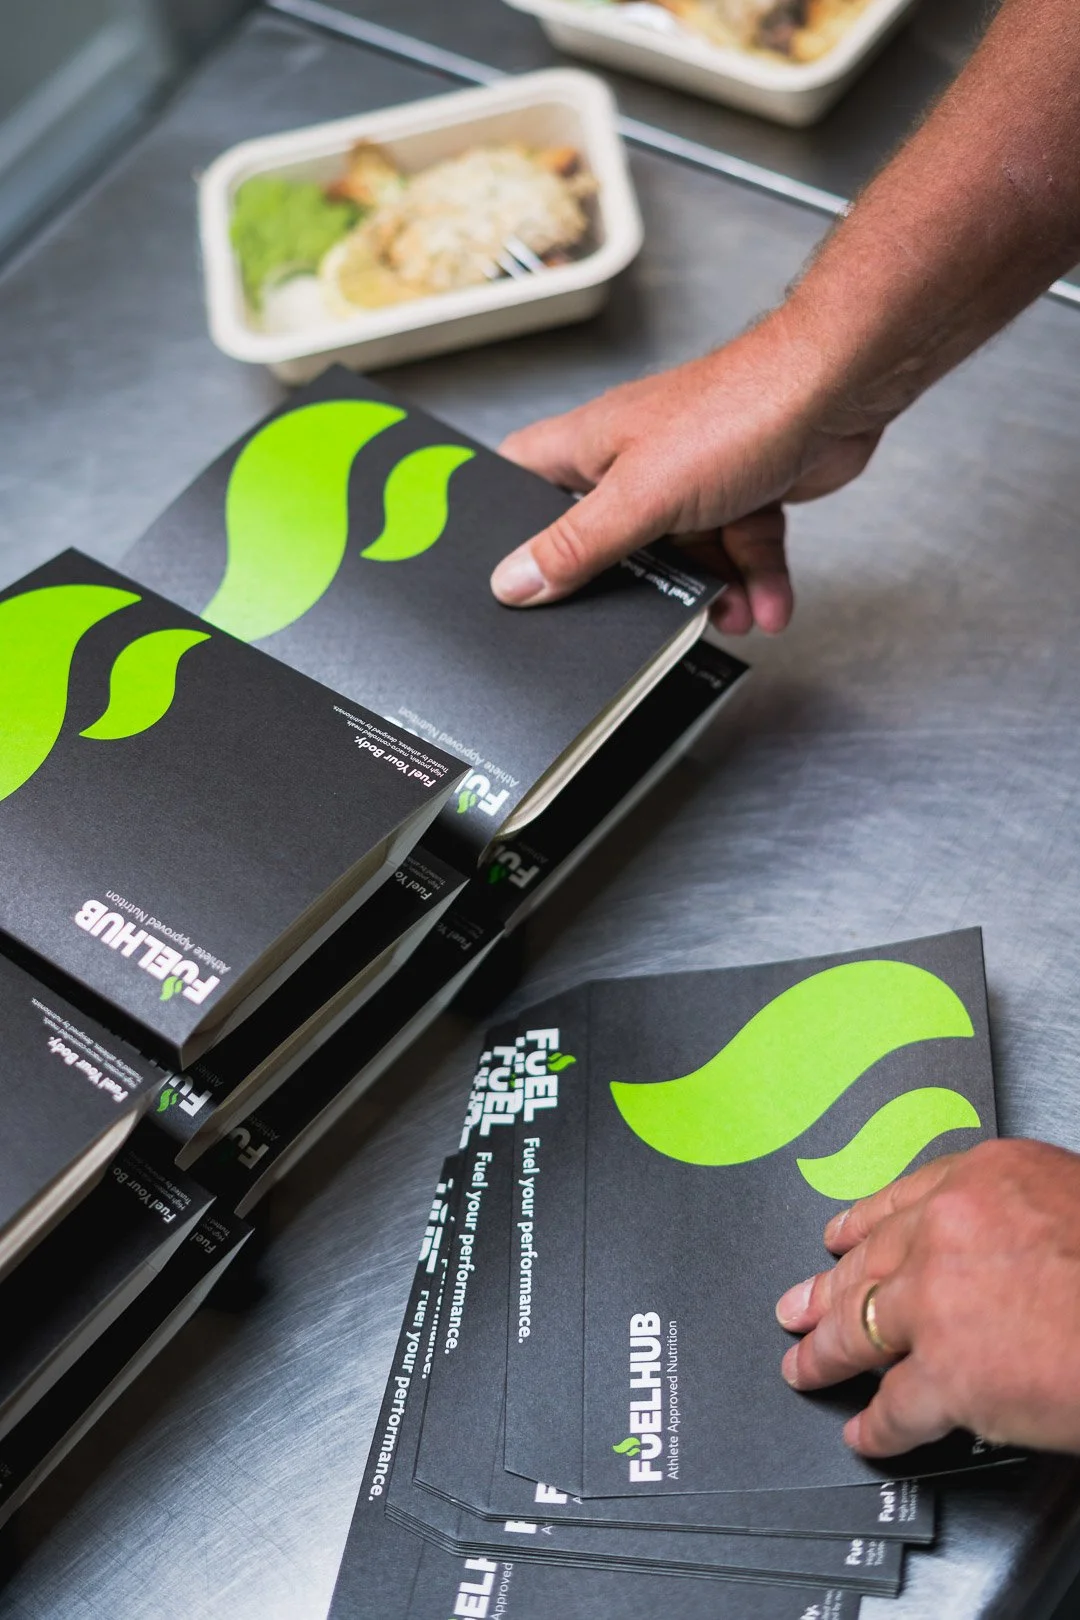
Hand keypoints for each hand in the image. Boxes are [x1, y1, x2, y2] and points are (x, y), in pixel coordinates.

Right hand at [490, 319, 881, 634]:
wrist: (840, 387)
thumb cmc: (739, 410)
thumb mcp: (641, 497)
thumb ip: (576, 547)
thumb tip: (513, 583)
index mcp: (590, 448)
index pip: (523, 482)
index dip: (511, 524)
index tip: (510, 572)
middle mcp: (635, 460)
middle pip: (608, 539)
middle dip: (636, 585)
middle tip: (645, 616)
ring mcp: (691, 477)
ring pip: (684, 555)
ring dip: (711, 593)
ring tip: (731, 616)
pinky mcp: (744, 492)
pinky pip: (738, 551)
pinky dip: (755, 579)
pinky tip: (768, 604)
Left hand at [774, 1139, 1079, 1456]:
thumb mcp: (1069, 1202)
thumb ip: (1015, 1217)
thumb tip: (994, 1247)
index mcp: (983, 1179)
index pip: (902, 1200)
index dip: (860, 1225)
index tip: (837, 1237)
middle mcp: (948, 1228)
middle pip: (868, 1262)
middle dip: (826, 1289)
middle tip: (797, 1307)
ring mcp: (938, 1300)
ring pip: (858, 1327)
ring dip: (826, 1354)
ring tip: (806, 1368)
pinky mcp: (946, 1372)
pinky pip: (895, 1405)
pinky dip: (877, 1427)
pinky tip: (865, 1434)